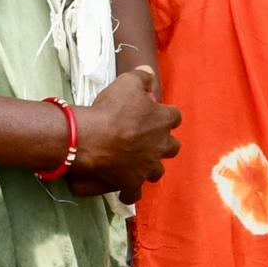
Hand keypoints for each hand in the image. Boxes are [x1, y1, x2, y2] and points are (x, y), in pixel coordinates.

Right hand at [70, 65, 180, 190]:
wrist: (91, 138)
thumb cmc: (111, 109)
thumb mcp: (127, 83)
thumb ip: (141, 77)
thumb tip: (149, 73)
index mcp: (163, 121)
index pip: (175, 117)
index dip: (166, 115)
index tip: (156, 114)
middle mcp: (160, 146)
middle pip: (173, 147)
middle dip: (164, 144)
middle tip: (149, 141)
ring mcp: (147, 167)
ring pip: (157, 171)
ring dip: (150, 167)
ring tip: (139, 164)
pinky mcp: (132, 183)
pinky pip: (135, 193)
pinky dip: (130, 192)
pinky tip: (125, 191)